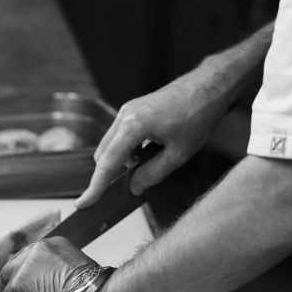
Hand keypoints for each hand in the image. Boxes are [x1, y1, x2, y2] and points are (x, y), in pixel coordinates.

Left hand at [0, 237, 94, 291]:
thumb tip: (50, 280)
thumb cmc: (88, 288)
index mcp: (51, 243)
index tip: (33, 285)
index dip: (31, 273)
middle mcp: (34, 250)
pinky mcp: (15, 286)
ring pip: (7, 278)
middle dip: (17, 280)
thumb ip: (58, 267)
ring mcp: (23, 267)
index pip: (31, 256)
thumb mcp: (75, 265)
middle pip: (16, 264)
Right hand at [75, 65, 231, 208]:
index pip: (107, 164)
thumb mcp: (178, 154)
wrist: (208, 87)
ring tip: (147, 167)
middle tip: (123, 192)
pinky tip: (148, 154)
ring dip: (120, 161)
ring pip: (111, 145)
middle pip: (103, 155)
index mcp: (133, 125)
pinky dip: (127, 149)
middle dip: (109, 174)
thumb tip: (134, 187)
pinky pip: (121, 135)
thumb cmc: (197, 115)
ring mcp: (128, 110)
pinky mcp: (134, 108)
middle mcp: (125, 115)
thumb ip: (152, 174)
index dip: (95, 187)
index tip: (83, 204)